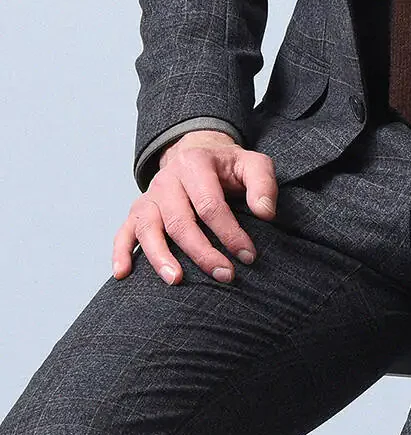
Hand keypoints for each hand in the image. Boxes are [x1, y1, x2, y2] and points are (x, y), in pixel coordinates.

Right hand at [112, 129, 277, 285]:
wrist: (199, 153)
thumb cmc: (228, 167)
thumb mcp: (253, 164)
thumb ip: (263, 184)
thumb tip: (265, 213)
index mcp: (195, 163)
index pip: (210, 204)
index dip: (229, 232)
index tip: (247, 256)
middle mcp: (167, 179)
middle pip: (180, 221)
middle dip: (203, 252)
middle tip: (225, 275)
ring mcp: (149, 196)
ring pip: (149, 229)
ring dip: (161, 257)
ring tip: (177, 280)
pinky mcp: (137, 211)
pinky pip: (123, 232)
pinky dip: (121, 252)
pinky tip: (123, 273)